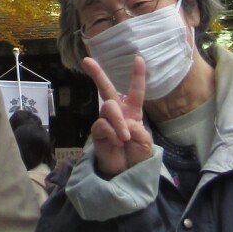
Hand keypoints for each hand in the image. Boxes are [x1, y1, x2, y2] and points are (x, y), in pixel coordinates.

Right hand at [80, 56, 154, 178]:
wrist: (125, 173)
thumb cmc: (137, 155)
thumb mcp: (145, 142)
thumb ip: (138, 130)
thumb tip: (124, 123)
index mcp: (132, 112)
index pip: (135, 91)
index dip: (137, 75)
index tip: (138, 58)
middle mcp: (117, 112)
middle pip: (106, 89)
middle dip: (97, 73)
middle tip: (86, 60)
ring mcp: (105, 121)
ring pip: (108, 108)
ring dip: (118, 122)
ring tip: (124, 138)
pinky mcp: (97, 131)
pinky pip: (102, 124)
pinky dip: (111, 133)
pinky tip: (115, 142)